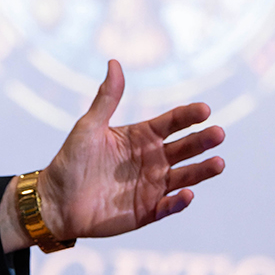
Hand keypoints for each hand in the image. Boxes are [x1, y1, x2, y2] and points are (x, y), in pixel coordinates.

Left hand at [0, 60, 224, 251]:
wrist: (55, 202)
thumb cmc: (70, 162)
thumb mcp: (88, 128)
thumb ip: (106, 99)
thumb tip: (114, 62)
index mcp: (141, 137)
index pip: (172, 123)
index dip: (188, 116)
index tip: (204, 110)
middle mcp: (152, 160)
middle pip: (185, 148)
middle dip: (202, 141)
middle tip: (219, 133)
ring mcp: (151, 187)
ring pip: (185, 177)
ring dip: (202, 171)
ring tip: (219, 163)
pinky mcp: (146, 212)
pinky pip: (168, 207)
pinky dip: (179, 202)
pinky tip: (188, 195)